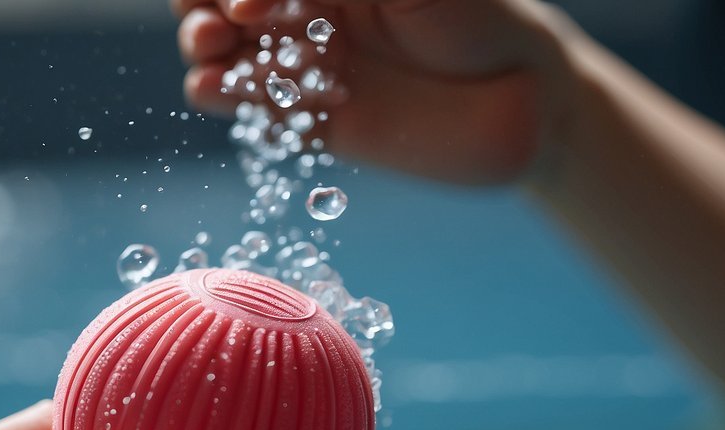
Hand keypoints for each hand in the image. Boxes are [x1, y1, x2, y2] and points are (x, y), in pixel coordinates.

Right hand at [174, 0, 575, 183]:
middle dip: (200, 4)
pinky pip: (255, 110)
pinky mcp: (315, 123)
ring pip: (227, 52)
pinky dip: (223, 97)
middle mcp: (309, 10)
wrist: (524, 102)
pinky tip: (211, 90)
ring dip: (203, 46)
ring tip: (208, 49)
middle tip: (218, 23)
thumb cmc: (481, 16)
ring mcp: (308, 66)